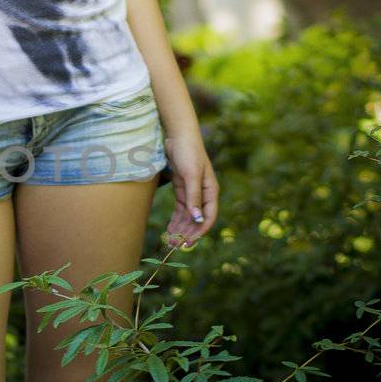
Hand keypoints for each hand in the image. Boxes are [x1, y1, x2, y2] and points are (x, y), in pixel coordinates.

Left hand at [162, 129, 218, 247]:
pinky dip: (176, 220)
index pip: (208, 217)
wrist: (178, 136)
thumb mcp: (191, 174)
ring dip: (181, 229)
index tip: (187, 243)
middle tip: (174, 245)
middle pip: (197, 219)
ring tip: (170, 241)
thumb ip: (194, 196)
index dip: (199, 232)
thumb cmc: (188, 152)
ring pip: (187, 217)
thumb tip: (197, 218)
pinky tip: (170, 229)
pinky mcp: (182, 189)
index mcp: (210, 192)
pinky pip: (180, 210)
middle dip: (187, 233)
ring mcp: (192, 192)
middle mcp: (203, 194)